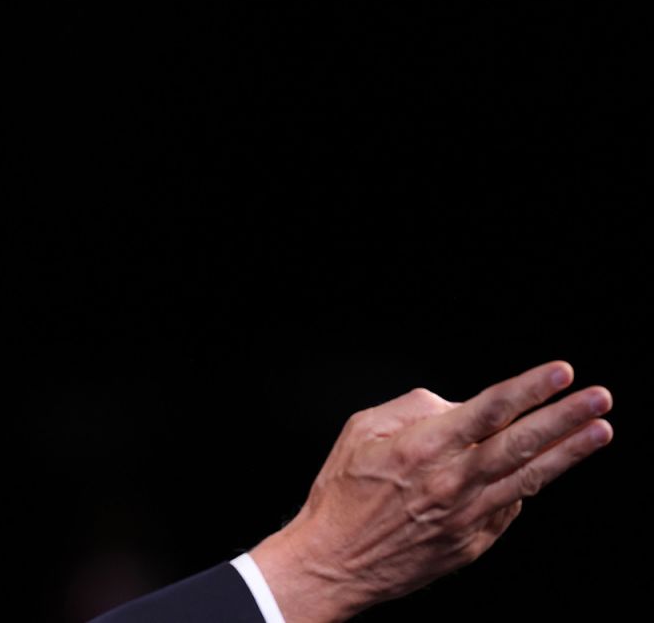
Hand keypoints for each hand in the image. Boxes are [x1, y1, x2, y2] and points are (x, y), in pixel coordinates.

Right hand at [249, 361, 612, 622]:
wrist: (334, 561)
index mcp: (422, 448)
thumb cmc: (341, 493)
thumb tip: (459, 408)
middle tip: (599, 398)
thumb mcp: (360, 431)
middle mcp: (451, 483)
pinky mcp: (473, 544)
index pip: (488, 410)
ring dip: (567, 453)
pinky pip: (507, 507)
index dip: (528, 389)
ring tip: (600, 431)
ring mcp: (467, 518)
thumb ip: (412, 409)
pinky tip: (536, 469)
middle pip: (521, 444)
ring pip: (529, 479)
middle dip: (565, 418)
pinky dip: (524, 485)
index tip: (561, 373)